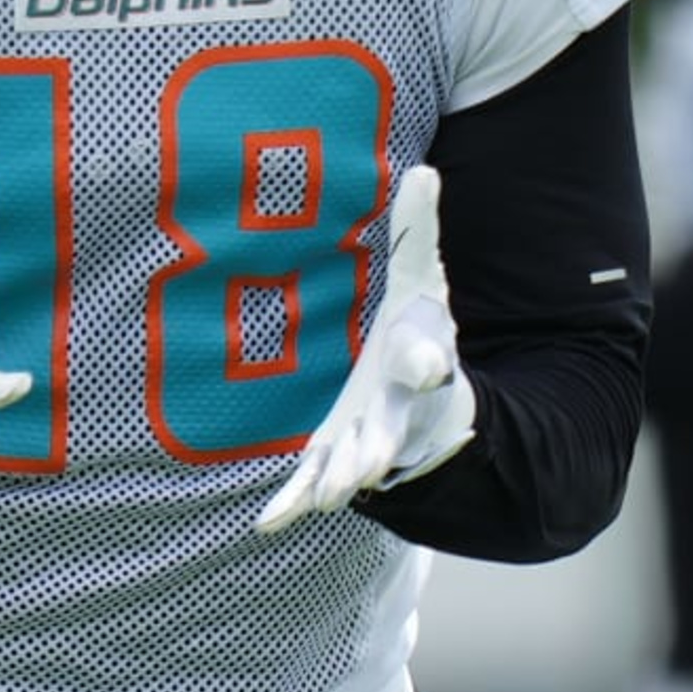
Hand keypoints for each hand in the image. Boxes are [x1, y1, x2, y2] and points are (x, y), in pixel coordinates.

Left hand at [256, 167, 476, 533]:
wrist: (419, 385)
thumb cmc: (414, 323)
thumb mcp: (421, 272)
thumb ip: (419, 227)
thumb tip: (424, 168)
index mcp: (418, 359)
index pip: (427, 362)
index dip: (425, 362)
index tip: (424, 364)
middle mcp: (393, 408)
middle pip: (389, 432)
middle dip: (377, 447)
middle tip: (365, 466)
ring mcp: (362, 439)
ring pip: (352, 469)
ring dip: (339, 482)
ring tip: (322, 499)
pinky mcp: (332, 456)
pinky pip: (309, 483)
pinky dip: (291, 504)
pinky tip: (265, 523)